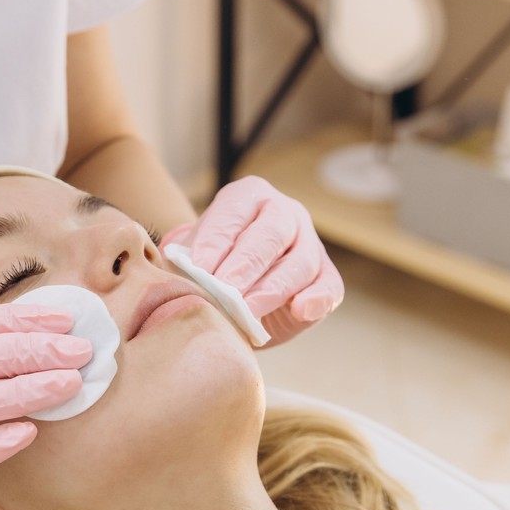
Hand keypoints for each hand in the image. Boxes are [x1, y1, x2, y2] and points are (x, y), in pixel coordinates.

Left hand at [163, 176, 342, 347]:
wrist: (231, 294)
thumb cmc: (207, 268)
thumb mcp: (189, 256)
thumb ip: (184, 259)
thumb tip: (180, 269)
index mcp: (248, 197)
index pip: (234, 213)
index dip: (216, 241)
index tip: (198, 269)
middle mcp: (284, 213)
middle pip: (271, 234)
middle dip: (245, 265)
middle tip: (224, 290)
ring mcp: (309, 244)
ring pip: (300, 263)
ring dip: (272, 289)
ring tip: (247, 312)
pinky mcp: (325, 278)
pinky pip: (329, 287)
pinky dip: (317, 299)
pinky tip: (300, 310)